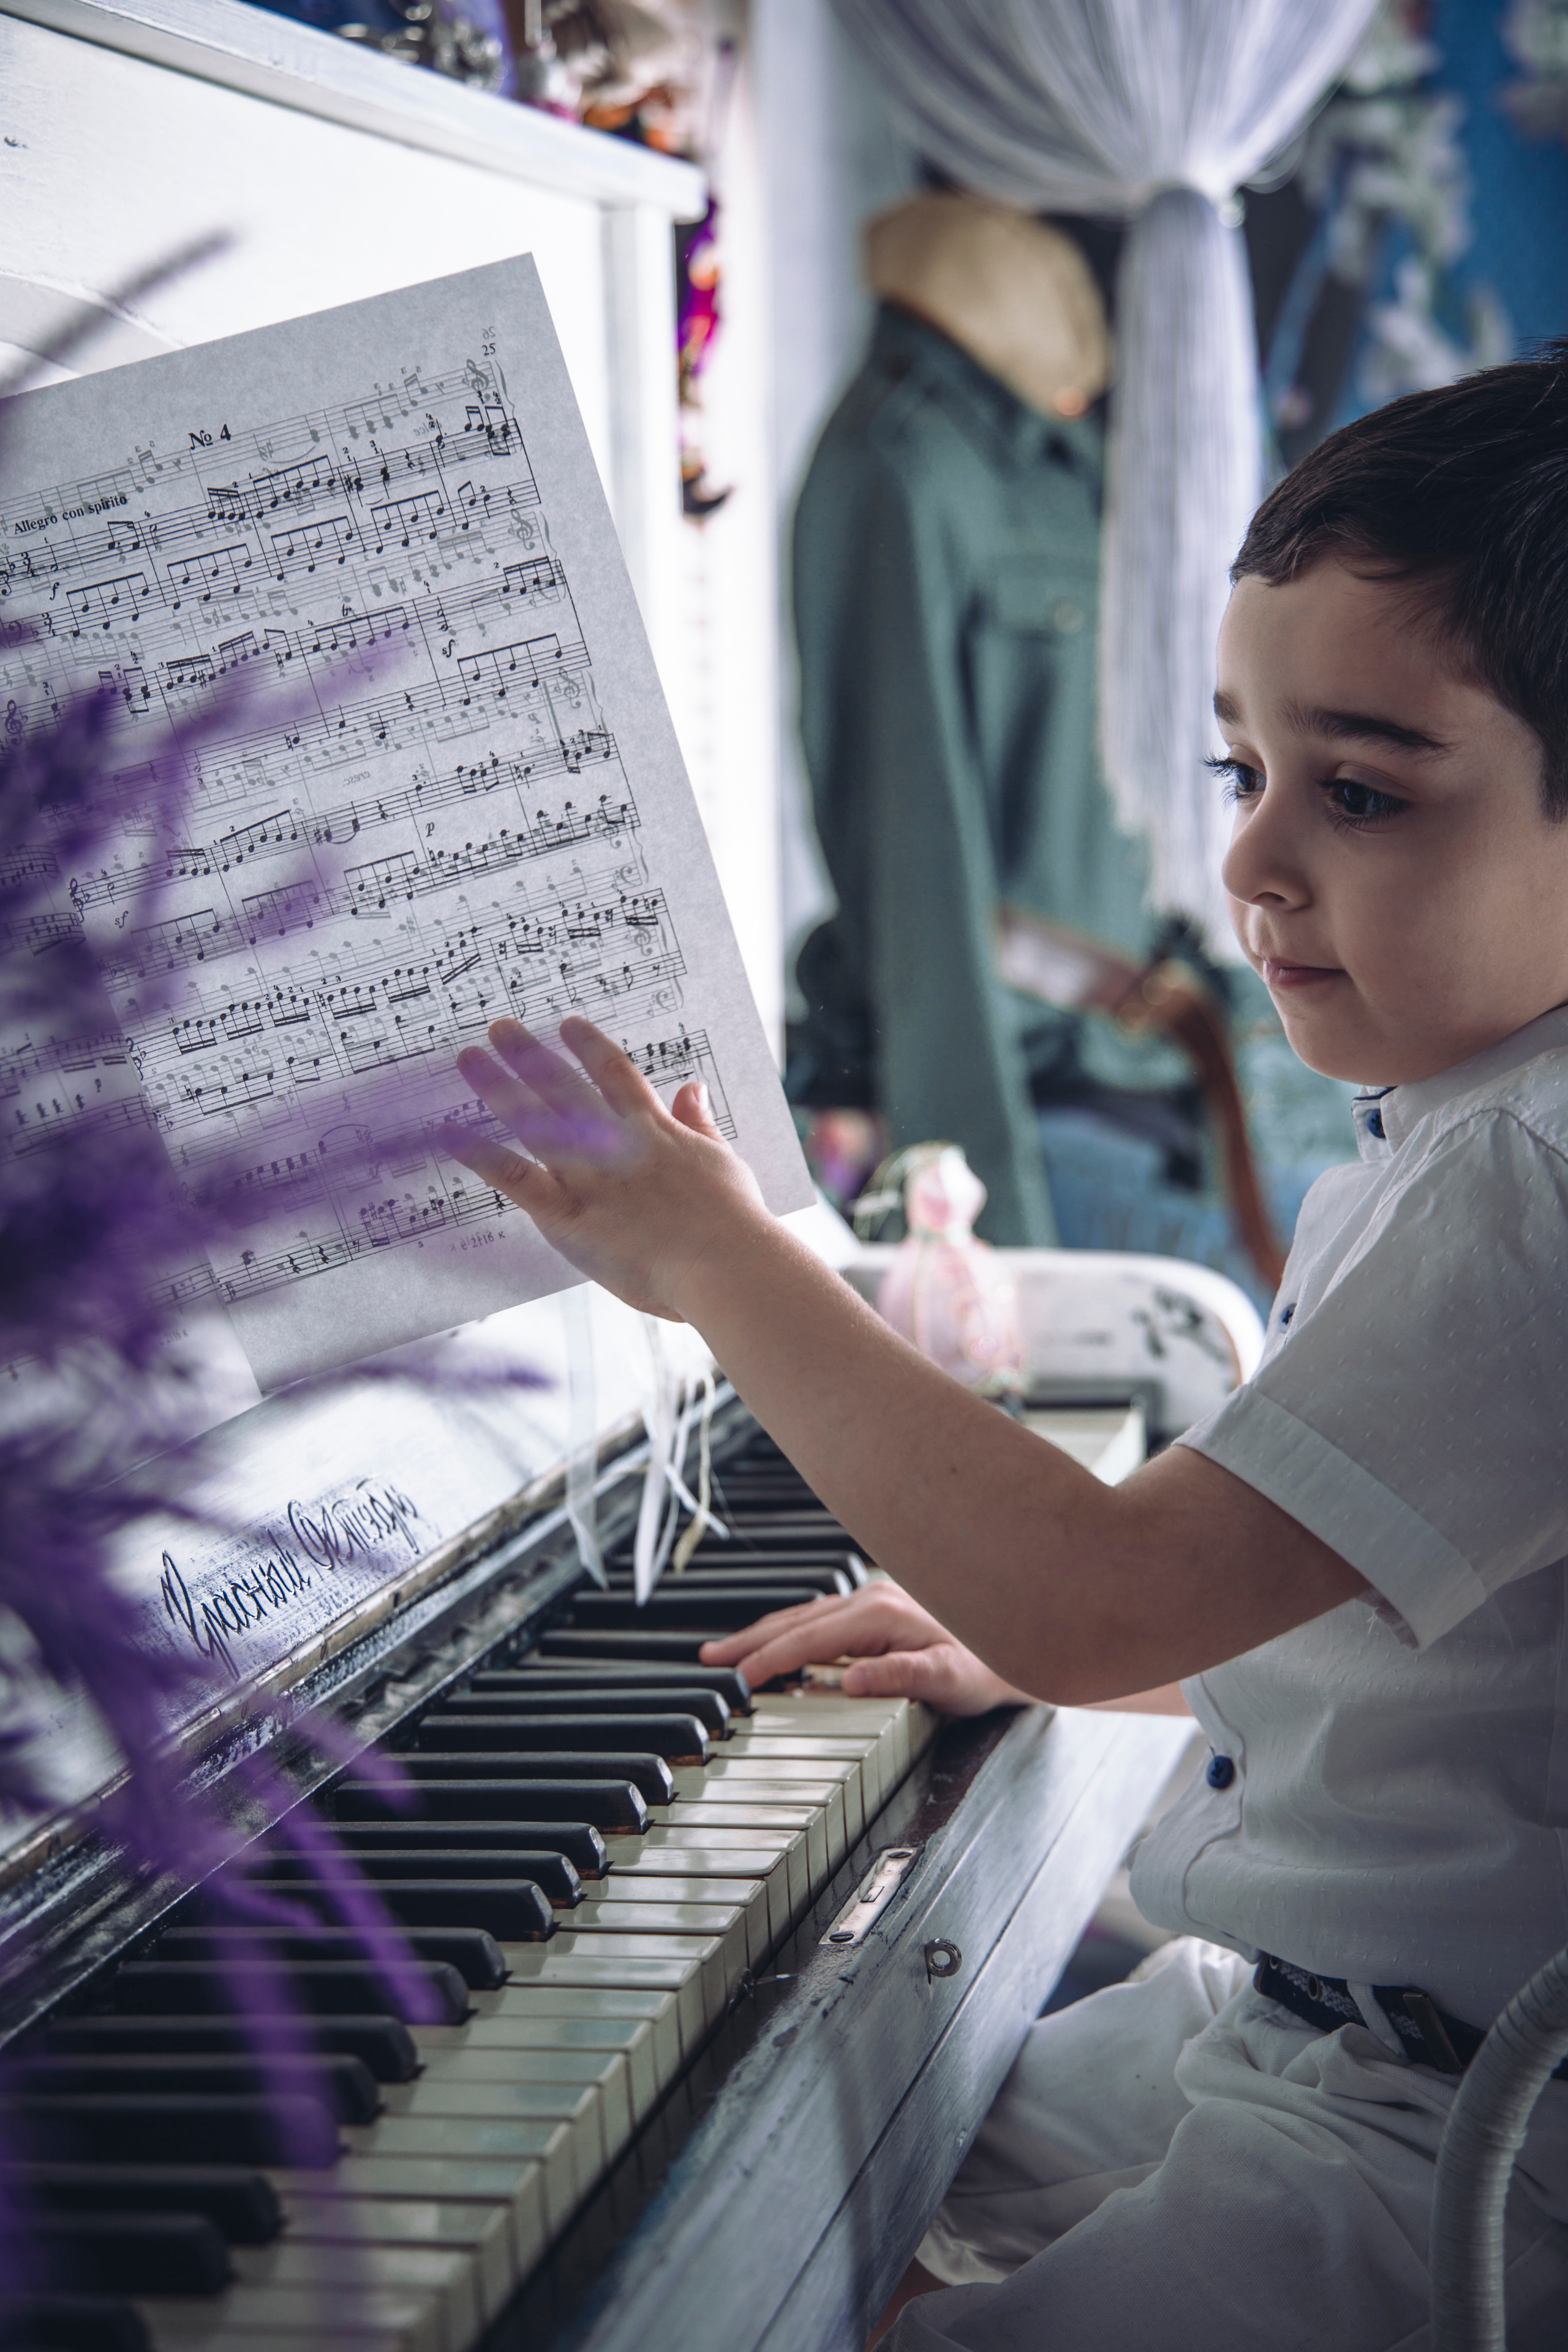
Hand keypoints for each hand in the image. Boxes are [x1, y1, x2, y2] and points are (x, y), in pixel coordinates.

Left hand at [444, 1015, 768, 1319]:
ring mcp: (588, 1177)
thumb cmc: (734, 1223)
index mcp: (654, 1131)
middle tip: (499, 1027)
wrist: (725, 1264)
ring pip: (535, 1122)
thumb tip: (694, 1088)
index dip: (587, 1047)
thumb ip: (701, 1125)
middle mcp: (614, 1145)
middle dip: (529, 1055)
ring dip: (499, 1087)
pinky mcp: (568, 1216)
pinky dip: (482, 1156)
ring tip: (470, 1059)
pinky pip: (516, 1180)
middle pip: (564, 1088)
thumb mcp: (724, 1162)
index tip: (566, 1024)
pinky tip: (452, 1134)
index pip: (615, 1076)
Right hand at [700, 1581, 1032, 1714]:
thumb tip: (849, 1680)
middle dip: (751, 1641)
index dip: (769, 1658)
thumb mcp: (949, 1679)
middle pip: (797, 1621)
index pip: (809, 1637)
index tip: (736, 1678)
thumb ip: (899, 1677)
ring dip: (764, 1634)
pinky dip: (789, 1632)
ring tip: (726, 1652)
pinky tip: (776, 1644)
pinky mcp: (876, 1614)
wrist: (1020, 1643)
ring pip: (804, 1617)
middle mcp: (872, 1599)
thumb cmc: (988, 1665)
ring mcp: (873, 1603)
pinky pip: (820, 1621)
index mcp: (880, 1613)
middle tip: (708, 1659)